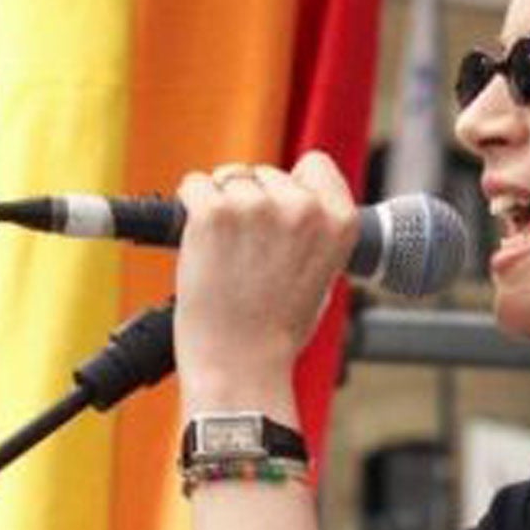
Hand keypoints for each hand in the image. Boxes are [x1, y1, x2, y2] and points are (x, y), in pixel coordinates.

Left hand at [171, 149, 355, 406]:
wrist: (241, 364)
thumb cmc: (277, 329)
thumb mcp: (322, 275)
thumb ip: (313, 230)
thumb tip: (291, 199)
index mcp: (340, 222)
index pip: (315, 165)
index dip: (294, 185)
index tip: (280, 210)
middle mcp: (303, 208)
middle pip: (266, 172)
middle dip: (252, 201)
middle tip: (247, 253)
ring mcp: (257, 208)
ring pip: (228, 179)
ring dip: (220, 208)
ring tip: (227, 256)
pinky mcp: (213, 213)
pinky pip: (193, 185)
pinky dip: (189, 210)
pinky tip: (203, 246)